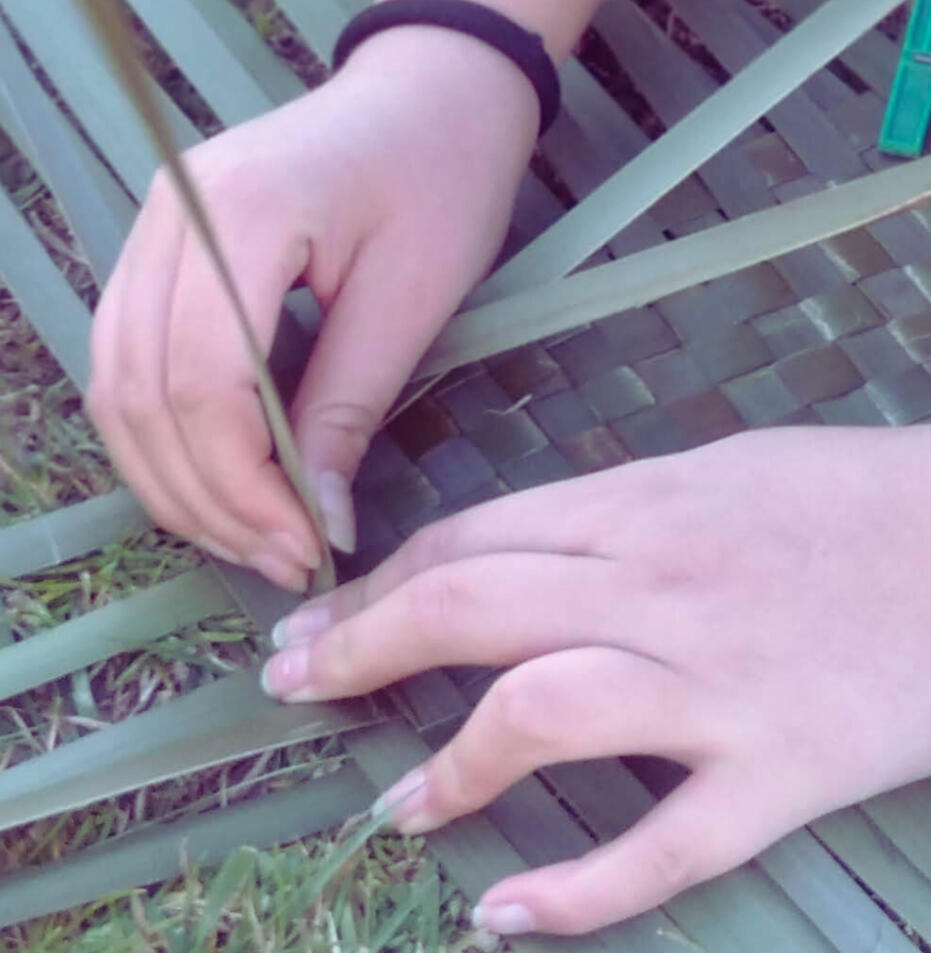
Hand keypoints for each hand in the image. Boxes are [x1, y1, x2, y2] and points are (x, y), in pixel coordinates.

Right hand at [86, 28, 537, 590]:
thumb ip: (348, 410)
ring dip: (175, 480)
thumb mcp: (410, 302)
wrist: (429, 97)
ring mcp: (153, 228)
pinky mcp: (163, 251)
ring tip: (247, 537)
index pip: (204, 385)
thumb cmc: (442, 182)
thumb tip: (320, 522)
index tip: (306, 548)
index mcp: (240, 213)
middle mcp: (169, 217)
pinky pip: (131, 362)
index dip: (246, 487)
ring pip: (119, 387)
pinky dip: (165, 437)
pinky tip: (216, 483)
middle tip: (278, 560)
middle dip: (208, 499)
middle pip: (144, 394)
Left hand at [261, 425, 930, 933]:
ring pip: (544, 714)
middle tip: (292, 682)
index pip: (467, 538)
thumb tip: (522, 543)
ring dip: (450, 768)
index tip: (316, 614)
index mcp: (639, 506)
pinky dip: (579, 893)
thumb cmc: (844, 497)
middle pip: (471, 607)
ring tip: (393, 807)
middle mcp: (659, 589)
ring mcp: (718, 686)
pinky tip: (506, 920)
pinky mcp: (782, 773)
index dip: (375, 580)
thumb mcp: (714, 471)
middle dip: (360, 645)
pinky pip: (666, 846)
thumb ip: (611, 508)